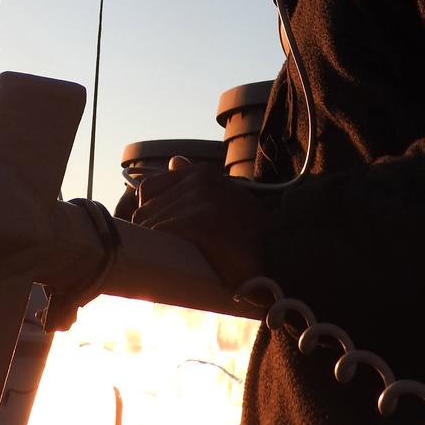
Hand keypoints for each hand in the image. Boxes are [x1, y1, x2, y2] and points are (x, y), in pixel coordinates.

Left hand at [132, 156, 269, 288]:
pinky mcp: (202, 219)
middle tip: (169, 258)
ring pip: (149, 226)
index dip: (148, 217)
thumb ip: (193, 181)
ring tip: (177, 262)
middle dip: (151, 238)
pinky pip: (161, 235)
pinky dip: (162, 253)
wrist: (281, 254)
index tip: (157, 238)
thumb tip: (172, 160)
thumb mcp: (222, 199)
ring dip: (157, 249)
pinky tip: (177, 263)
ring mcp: (201, 196)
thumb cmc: (248, 236)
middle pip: (144, 212)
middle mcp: (198, 179)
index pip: (147, 190)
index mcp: (200, 173)